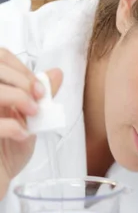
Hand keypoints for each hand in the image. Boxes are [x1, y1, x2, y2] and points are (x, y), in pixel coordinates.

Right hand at [0, 48, 62, 197]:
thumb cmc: (6, 155)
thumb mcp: (28, 123)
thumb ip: (39, 97)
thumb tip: (55, 73)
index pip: (0, 57)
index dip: (21, 68)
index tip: (40, 88)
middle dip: (22, 79)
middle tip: (38, 99)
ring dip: (17, 96)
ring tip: (32, 114)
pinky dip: (11, 125)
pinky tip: (21, 135)